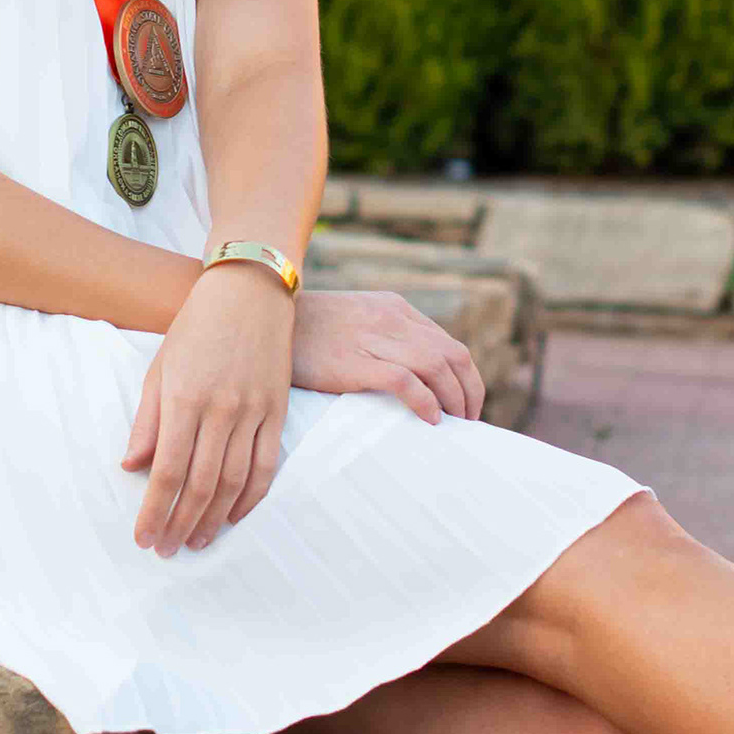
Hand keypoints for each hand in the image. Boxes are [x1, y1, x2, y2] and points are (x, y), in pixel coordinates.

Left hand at [122, 262, 294, 556]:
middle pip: (199, 485)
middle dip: (180, 524)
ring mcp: (253, 411)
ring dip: (213, 519)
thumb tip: (131, 466)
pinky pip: (266, 466)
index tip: (144, 538)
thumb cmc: (196, 326)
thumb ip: (147, 421)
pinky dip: (251, 498)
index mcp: (184, 397)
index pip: (166, 471)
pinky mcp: (277, 410)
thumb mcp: (160, 367)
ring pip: (233, 482)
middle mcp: (220, 409)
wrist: (249, 290)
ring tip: (197, 541)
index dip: (154, 511)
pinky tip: (233, 516)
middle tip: (167, 550)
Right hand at [290, 288, 484, 425]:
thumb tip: (414, 377)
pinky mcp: (354, 361)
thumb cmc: (308, 331)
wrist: (264, 319)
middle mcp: (391, 319)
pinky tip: (430, 419)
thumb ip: (383, 338)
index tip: (467, 405)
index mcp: (394, 309)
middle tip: (468, 421)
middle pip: (452, 356)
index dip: (467, 378)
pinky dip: (425, 401)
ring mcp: (373, 338)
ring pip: (436, 367)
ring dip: (454, 400)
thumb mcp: (354, 321)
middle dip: (469, 392)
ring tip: (455, 424)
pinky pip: (405, 381)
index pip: (449, 344)